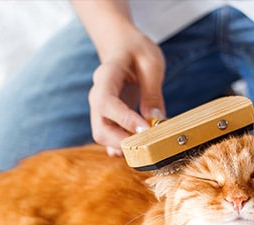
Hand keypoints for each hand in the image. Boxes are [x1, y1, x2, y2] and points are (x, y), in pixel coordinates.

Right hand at [87, 25, 165, 155]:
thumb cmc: (136, 50)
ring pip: (103, 136)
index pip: (106, 102)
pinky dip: (122, 146)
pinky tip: (139, 148)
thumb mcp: (151, 63)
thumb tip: (157, 121)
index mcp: (106, 76)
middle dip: (122, 142)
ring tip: (147, 147)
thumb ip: (152, 93)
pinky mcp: (107, 117)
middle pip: (100, 128)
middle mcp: (97, 95)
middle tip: (148, 145)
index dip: (124, 119)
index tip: (145, 129)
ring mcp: (99, 109)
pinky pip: (109, 137)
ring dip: (123, 146)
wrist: (120, 46)